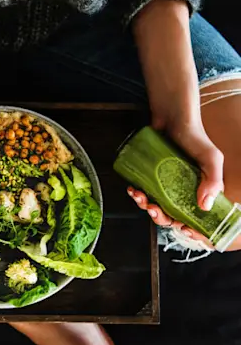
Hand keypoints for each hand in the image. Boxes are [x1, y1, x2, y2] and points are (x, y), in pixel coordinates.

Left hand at [129, 117, 223, 242]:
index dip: (194, 229)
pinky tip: (133, 189)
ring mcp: (166, 184)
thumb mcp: (211, 158)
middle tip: (154, 210)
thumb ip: (212, 180)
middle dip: (161, 218)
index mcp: (201, 191)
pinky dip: (137, 194)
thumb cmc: (195, 135)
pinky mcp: (151, 176)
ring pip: (156, 205)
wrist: (171, 115)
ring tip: (140, 197)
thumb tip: (204, 206)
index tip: (185, 229)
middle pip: (173, 215)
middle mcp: (184, 190)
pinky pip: (144, 192)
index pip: (199, 218)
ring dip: (145, 206)